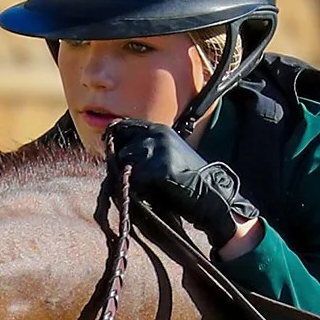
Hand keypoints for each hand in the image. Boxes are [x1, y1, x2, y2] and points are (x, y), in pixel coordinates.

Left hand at [105, 119, 245, 250]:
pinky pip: (136, 178)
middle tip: (132, 177)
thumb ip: (146, 149)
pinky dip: (138, 187)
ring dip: (130, 176)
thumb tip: (120, 153)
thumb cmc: (187, 177)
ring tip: (144, 185)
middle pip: (124, 148)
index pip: (126, 127)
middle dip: (124, 164)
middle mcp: (158, 135)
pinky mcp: (159, 168)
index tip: (110, 148)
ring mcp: (159, 151)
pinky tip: (150, 192)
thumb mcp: (167, 154)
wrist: (209, 193)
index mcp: (160, 130)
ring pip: (127, 162)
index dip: (115, 138)